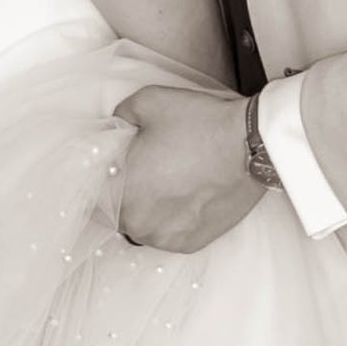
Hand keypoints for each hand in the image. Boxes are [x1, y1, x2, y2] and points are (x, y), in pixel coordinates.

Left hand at [115, 83, 266, 252]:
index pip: (94, 195)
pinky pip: (169, 233)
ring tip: (171, 180)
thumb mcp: (149, 102)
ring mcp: (166, 238)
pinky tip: (187, 194)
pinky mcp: (191, 243)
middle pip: (118, 211)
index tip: (119, 166)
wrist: (252, 146)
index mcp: (121, 193)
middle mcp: (139, 224)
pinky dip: (173, 218)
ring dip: (150, 208)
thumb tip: (117, 125)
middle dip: (128, 191)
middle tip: (149, 168)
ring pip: (143, 225)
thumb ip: (120, 115)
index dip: (103, 178)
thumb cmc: (202, 126)